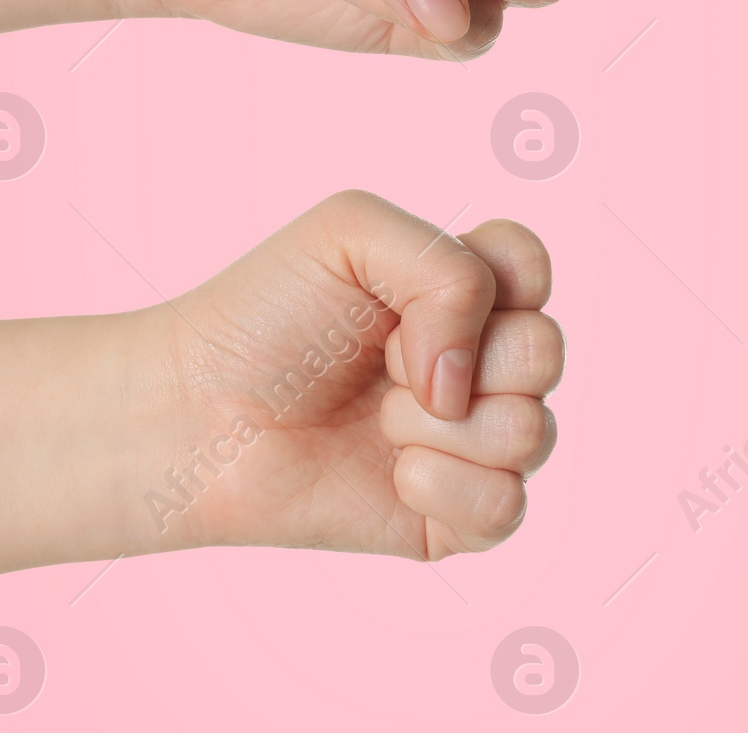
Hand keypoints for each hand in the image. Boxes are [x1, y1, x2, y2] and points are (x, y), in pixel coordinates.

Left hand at [143, 191, 560, 562]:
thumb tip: (465, 379)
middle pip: (546, 352)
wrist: (201, 414)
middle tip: (380, 360)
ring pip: (532, 432)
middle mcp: (475, 363)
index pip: (533, 268)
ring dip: (437, 424)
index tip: (408, 292)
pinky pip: (507, 506)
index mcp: (457, 289)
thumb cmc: (265, 314)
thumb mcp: (352, 232)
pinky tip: (389, 471)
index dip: (492, 279)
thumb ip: (446, 266)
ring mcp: (469, 442)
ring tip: (375, 418)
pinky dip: (442, 485)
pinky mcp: (455, 516)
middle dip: (459, 354)